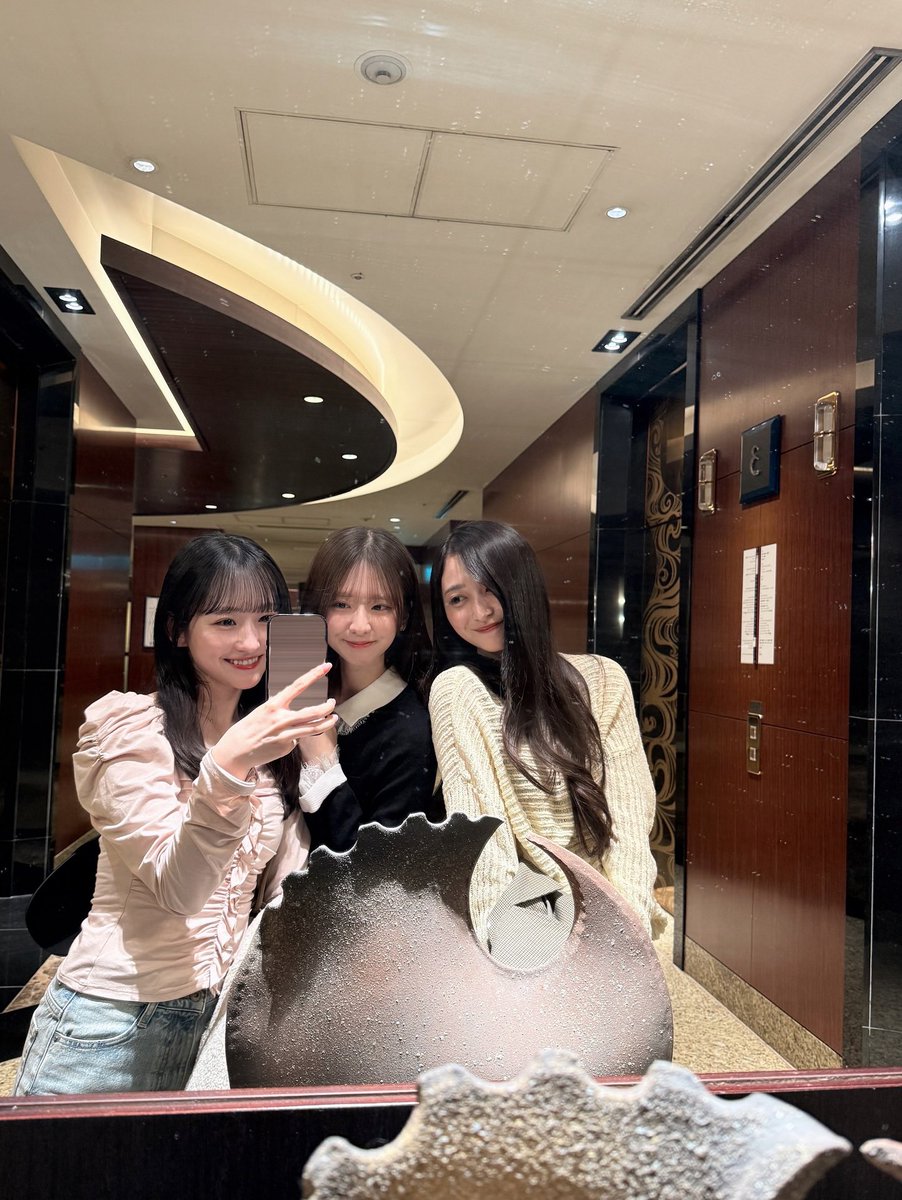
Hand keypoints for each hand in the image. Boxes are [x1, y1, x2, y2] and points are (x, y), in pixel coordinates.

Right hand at [210, 663, 336, 779]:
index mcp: (273, 705)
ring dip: (327, 723)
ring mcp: (285, 735)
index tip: (326, 666)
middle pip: (313, 711)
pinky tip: (283, 741)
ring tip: (333, 719)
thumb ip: (280, 709)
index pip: (298, 685)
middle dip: (327, 706)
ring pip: (314, 727)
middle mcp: (281, 719)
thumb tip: (297, 711)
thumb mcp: (262, 712)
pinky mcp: (286, 747)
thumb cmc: (248, 729)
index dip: (314, 674)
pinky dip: (296, 738)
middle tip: (333, 702)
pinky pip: (298, 739)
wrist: (235, 752)